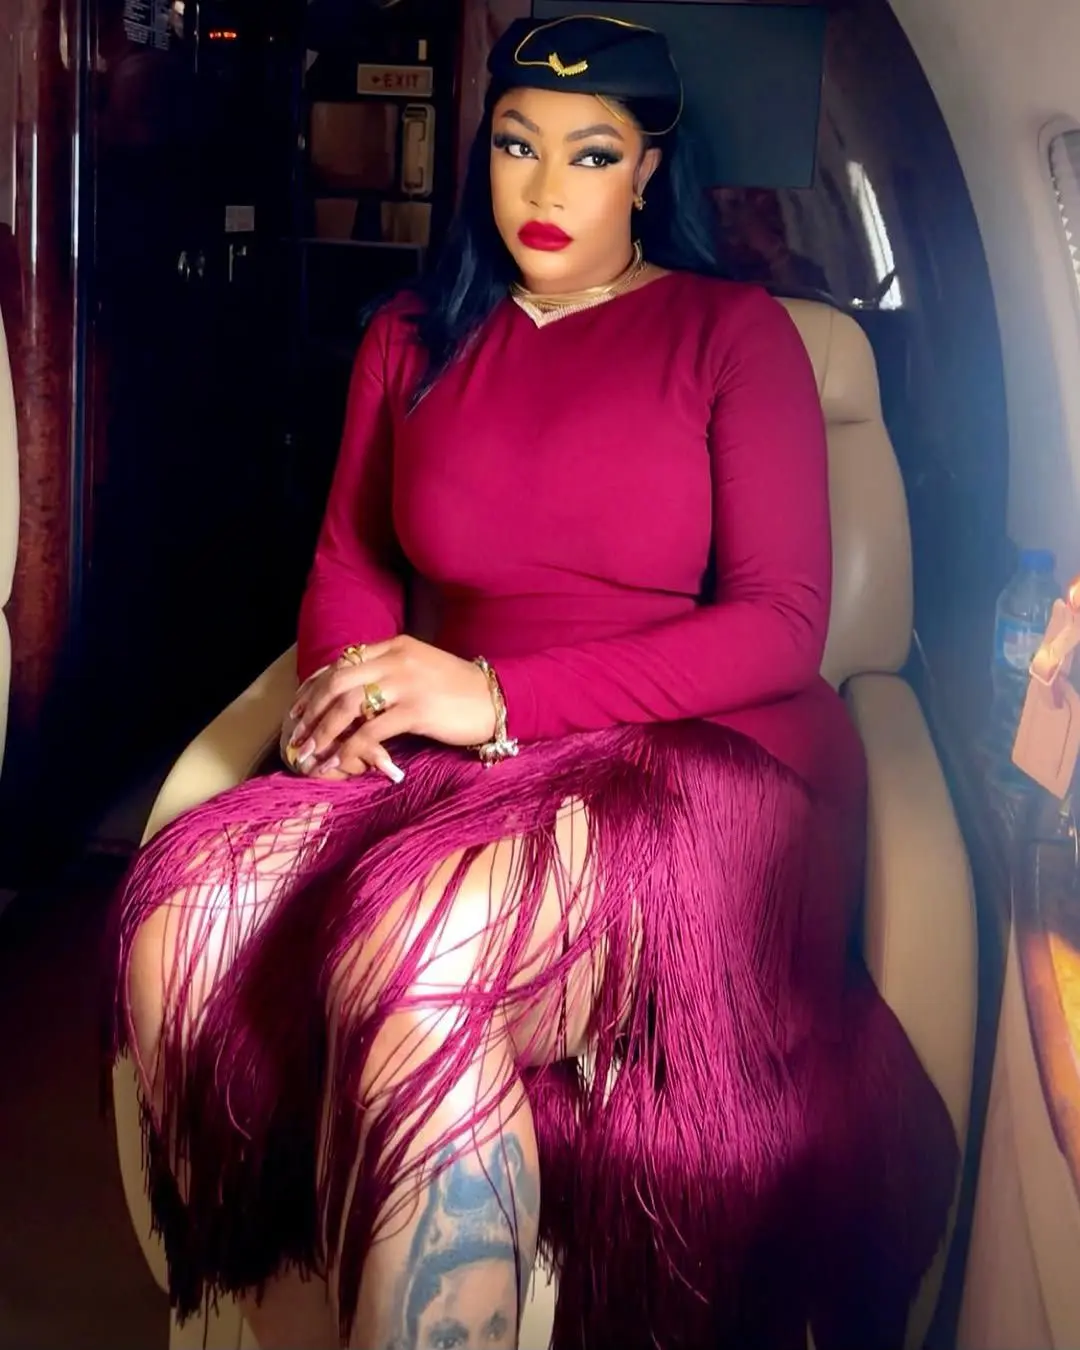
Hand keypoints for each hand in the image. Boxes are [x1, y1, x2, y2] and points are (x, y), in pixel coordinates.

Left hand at [286, 637, 496, 780]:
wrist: (497, 699)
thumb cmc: (459, 690)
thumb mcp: (420, 669)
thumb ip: (389, 673)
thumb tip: (354, 696)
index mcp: (395, 646)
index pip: (342, 663)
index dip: (313, 687)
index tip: (297, 710)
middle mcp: (396, 659)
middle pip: (337, 681)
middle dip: (310, 711)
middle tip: (296, 736)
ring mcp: (407, 683)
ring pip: (348, 705)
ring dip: (323, 731)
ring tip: (309, 753)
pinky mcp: (417, 710)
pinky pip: (372, 730)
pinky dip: (350, 748)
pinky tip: (339, 762)